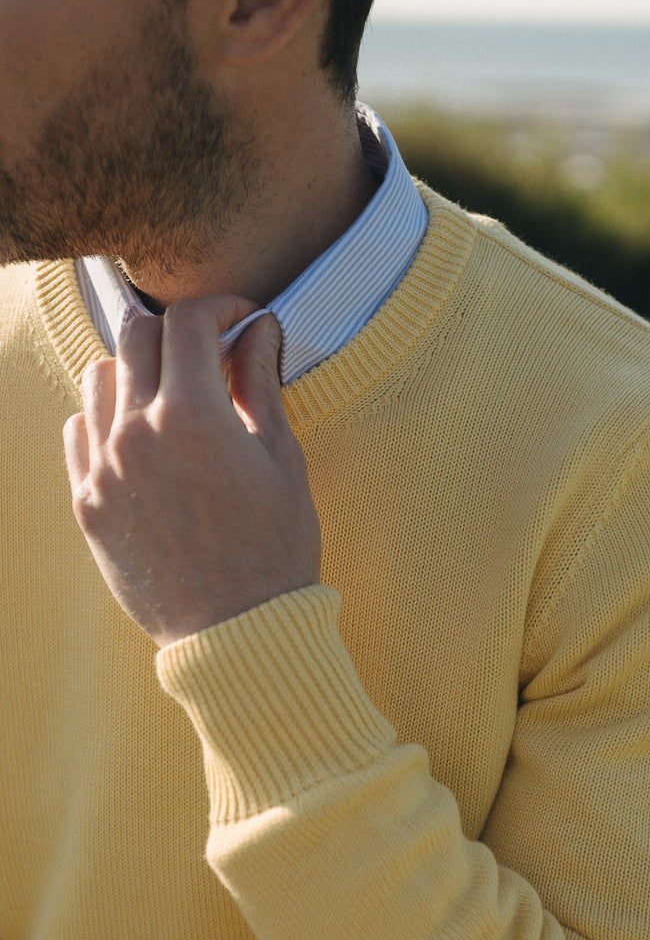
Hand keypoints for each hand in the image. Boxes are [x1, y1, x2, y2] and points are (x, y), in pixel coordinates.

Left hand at [63, 296, 320, 646]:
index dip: (219, 308)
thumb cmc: (274, 550)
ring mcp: (104, 468)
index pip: (188, 322)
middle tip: (208, 354)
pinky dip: (107, 417)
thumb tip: (259, 328)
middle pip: (137, 336)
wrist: (238, 631)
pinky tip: (141, 438)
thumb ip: (261, 384)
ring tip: (170, 395)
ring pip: (98, 377)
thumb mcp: (282, 460)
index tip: (237, 321)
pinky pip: (78, 430)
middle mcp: (137, 433)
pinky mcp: (87, 502)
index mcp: (194, 417)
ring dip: (134, 369)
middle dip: (177, 332)